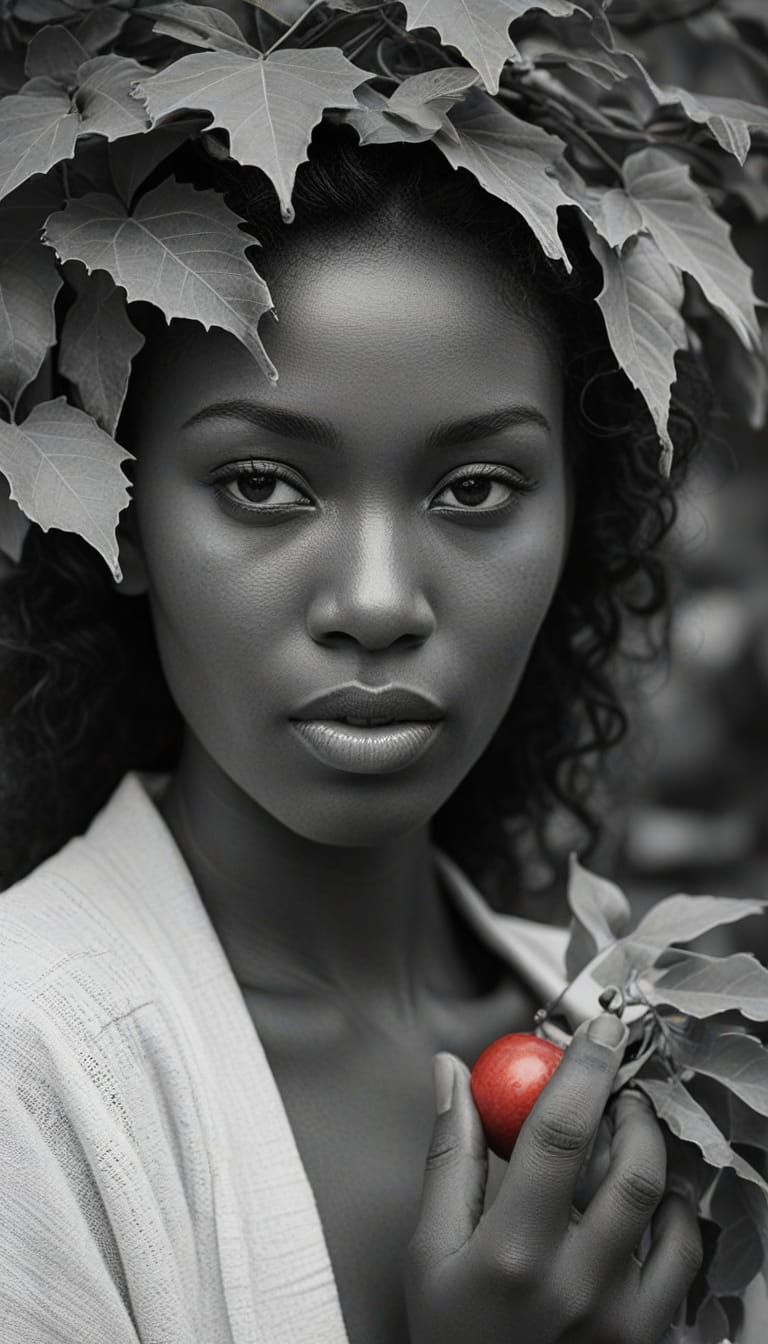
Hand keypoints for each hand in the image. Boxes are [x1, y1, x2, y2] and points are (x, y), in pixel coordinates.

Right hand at [404, 1014, 702, 1343]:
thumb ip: (449, 1156)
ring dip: (654, 1153)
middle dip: (631, 1107)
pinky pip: (687, 1260)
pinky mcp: (651, 1339)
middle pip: (632, 1164)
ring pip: (668, 1207)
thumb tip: (452, 1076)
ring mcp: (622, 1317)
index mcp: (512, 1252)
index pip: (561, 1132)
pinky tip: (650, 1203)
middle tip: (616, 1088)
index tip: (596, 1030)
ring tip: (630, 1136)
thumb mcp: (429, 1253)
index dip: (585, 1067)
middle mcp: (576, 1284)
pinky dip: (678, 1215)